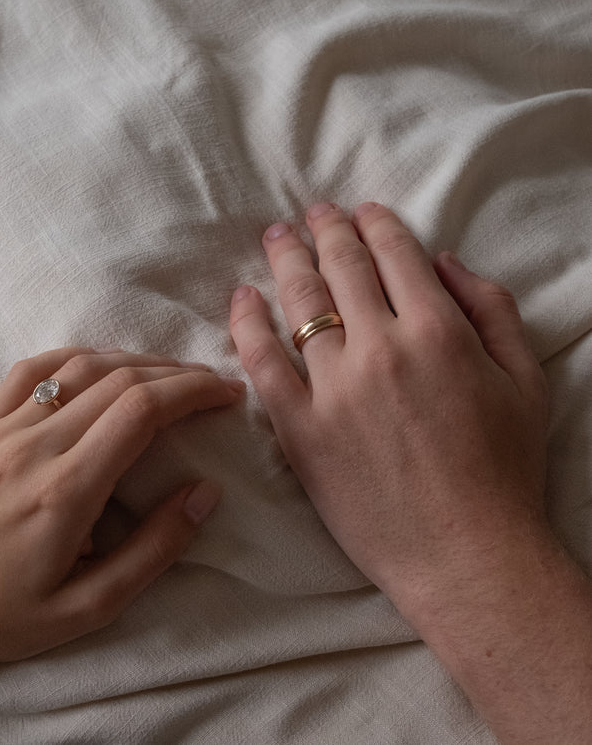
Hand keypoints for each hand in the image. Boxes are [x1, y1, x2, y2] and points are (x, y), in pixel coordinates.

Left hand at [0, 348, 240, 670]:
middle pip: (119, 381)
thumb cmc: (5, 615)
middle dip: (177, 375)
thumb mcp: (90, 606)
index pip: (141, 411)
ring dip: (135, 361)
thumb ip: (155, 549)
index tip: (226, 395)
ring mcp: (2, 429)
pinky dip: (76, 355)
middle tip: (213, 386)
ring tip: (171, 375)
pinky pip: (31, 369)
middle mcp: (34, 446)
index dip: (193, 392)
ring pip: (80, 367)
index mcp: (65, 491)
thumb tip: (205, 492)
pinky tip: (102, 362)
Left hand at [229, 202, 549, 599]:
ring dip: (286, 259)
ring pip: (299, 302)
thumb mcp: (526, 380)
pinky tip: (241, 296)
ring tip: (276, 236)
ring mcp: (335, 388)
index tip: (360, 212)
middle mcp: (382, 348)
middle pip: (342, 268)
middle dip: (326, 230)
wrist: (465, 555)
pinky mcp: (300, 428)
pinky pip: (262, 362)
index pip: (395, 255)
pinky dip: (246, 322)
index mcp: (439, 331)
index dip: (374, 225)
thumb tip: (444, 261)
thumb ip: (492, 309)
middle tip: (312, 213)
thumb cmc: (504, 471)